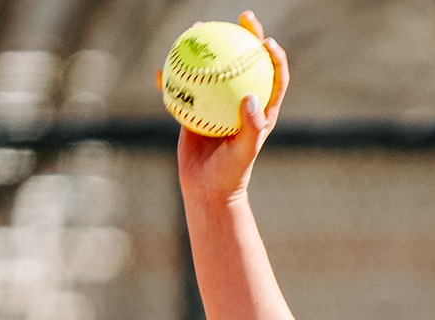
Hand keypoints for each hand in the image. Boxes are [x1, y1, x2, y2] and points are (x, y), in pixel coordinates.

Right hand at [172, 11, 287, 201]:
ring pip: (213, 67)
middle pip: (246, 61)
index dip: (274, 56)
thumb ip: (251, 127)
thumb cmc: (231, 172)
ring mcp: (217, 102)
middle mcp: (240, 100)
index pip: (274, 76)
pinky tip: (160, 68)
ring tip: (197, 28)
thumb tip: (250, 98)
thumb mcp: (243, 152)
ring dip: (207, 45)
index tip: (266, 41)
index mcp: (261, 108)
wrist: (207, 187)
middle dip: (246, 35)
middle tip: (241, 17)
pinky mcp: (195, 108)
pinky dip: (171, 77)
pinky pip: (182, 87)